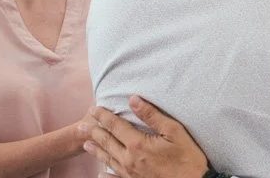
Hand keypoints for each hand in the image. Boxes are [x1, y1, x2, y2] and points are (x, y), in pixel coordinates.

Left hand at [80, 95, 209, 177]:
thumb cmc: (188, 158)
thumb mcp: (174, 131)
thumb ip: (152, 115)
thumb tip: (133, 100)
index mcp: (138, 144)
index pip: (115, 126)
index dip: (103, 116)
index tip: (93, 109)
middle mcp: (129, 159)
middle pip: (107, 142)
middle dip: (94, 132)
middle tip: (81, 126)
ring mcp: (131, 174)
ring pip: (108, 159)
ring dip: (96, 150)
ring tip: (85, 144)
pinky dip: (107, 175)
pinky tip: (101, 173)